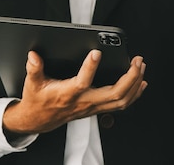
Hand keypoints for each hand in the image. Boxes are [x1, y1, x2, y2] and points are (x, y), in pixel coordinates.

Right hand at [2, 50, 146, 134]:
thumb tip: (34, 55)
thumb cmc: (38, 100)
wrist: (38, 120)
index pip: (82, 82)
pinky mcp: (97, 109)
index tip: (96, 52)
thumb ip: (34, 68)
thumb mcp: (32, 83)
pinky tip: (141, 83)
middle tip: (136, 60)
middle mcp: (84, 102)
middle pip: (114, 94)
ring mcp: (93, 107)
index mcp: (68, 94)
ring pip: (122, 101)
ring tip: (141, 67)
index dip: (90, 68)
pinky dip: (134, 94)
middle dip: (130, 77)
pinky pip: (121, 104)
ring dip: (135, 84)